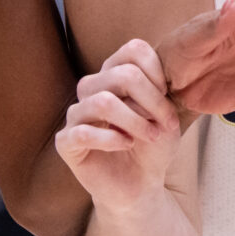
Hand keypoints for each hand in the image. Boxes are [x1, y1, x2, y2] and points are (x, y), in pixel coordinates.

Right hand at [54, 41, 179, 209]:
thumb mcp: (165, 116)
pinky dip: (111, 139)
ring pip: (103, 102)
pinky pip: (83, 132)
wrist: (140, 184)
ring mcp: (76, 115)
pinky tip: (126, 145)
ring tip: (151, 136)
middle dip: (152, 101)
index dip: (157, 73)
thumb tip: (145, 81)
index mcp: (114, 74)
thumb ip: (157, 93)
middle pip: (122, 74)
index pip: (133, 50)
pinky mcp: (66, 142)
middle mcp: (91, 89)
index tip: (168, 98)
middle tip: (166, 125)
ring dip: (135, 121)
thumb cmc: (153, 147)